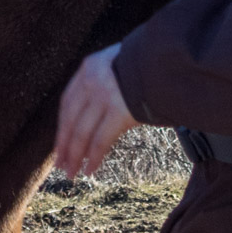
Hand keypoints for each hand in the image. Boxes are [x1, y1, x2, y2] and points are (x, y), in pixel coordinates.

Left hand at [55, 44, 139, 177]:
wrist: (171, 58)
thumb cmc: (151, 64)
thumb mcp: (121, 64)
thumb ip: (107, 82)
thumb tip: (100, 112)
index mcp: (90, 66)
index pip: (67, 102)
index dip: (62, 126)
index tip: (60, 144)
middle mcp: (92, 80)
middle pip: (71, 119)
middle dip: (65, 146)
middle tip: (61, 165)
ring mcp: (104, 95)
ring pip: (82, 133)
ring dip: (75, 156)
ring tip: (71, 174)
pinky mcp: (120, 111)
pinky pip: (101, 140)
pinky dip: (94, 158)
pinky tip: (90, 170)